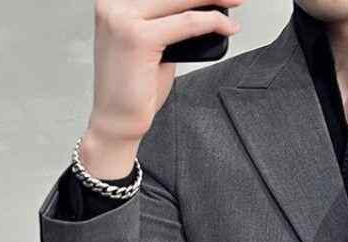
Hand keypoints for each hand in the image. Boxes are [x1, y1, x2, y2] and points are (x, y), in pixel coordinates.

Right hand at [83, 0, 244, 175]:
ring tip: (235, 2)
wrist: (116, 122)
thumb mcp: (153, 47)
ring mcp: (122, 19)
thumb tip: (199, 10)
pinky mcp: (138, 37)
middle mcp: (113, 5)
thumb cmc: (134, 89)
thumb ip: (169, 24)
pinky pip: (186, 23)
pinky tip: (226, 27)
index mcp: (113, 2)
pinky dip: (211, 22)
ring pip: (180, 0)